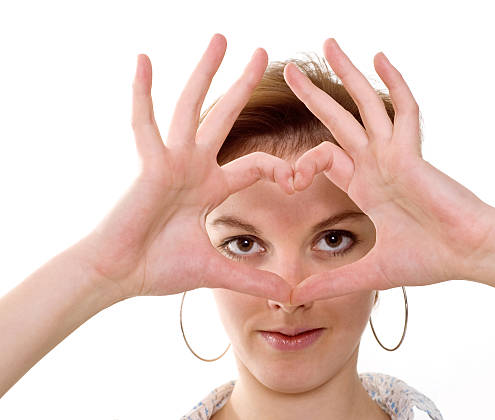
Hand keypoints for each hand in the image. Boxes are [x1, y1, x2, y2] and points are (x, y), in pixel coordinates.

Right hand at [77, 34, 294, 302]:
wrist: (119, 275)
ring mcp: (171, 162)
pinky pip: (145, 124)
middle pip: (225, 118)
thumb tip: (289, 296)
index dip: (279, 170)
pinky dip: (142, 93)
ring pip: (192, 108)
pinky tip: (144, 59)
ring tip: (222, 38)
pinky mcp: (149, 166)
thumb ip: (253, 280)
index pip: (256, 165)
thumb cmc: (159, 268)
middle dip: (244, 86)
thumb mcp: (217, 271)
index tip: (297, 180)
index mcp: (211, 186)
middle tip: (265, 53)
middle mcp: (194, 166)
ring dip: (206, 72)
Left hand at [285, 38, 494, 304]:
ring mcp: (395, 154)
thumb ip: (331, 283)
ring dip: (347, 75)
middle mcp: (377, 164)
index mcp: (365, 186)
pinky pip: (404, 109)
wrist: (468, 255)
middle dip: (313, 97)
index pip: (325, 157)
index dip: (302, 164)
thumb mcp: (369, 272)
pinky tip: (380, 56)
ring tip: (328, 43)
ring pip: (366, 105)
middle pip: (338, 121)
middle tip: (289, 70)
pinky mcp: (412, 152)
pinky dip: (393, 83)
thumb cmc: (430, 259)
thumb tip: (293, 299)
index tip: (289, 180)